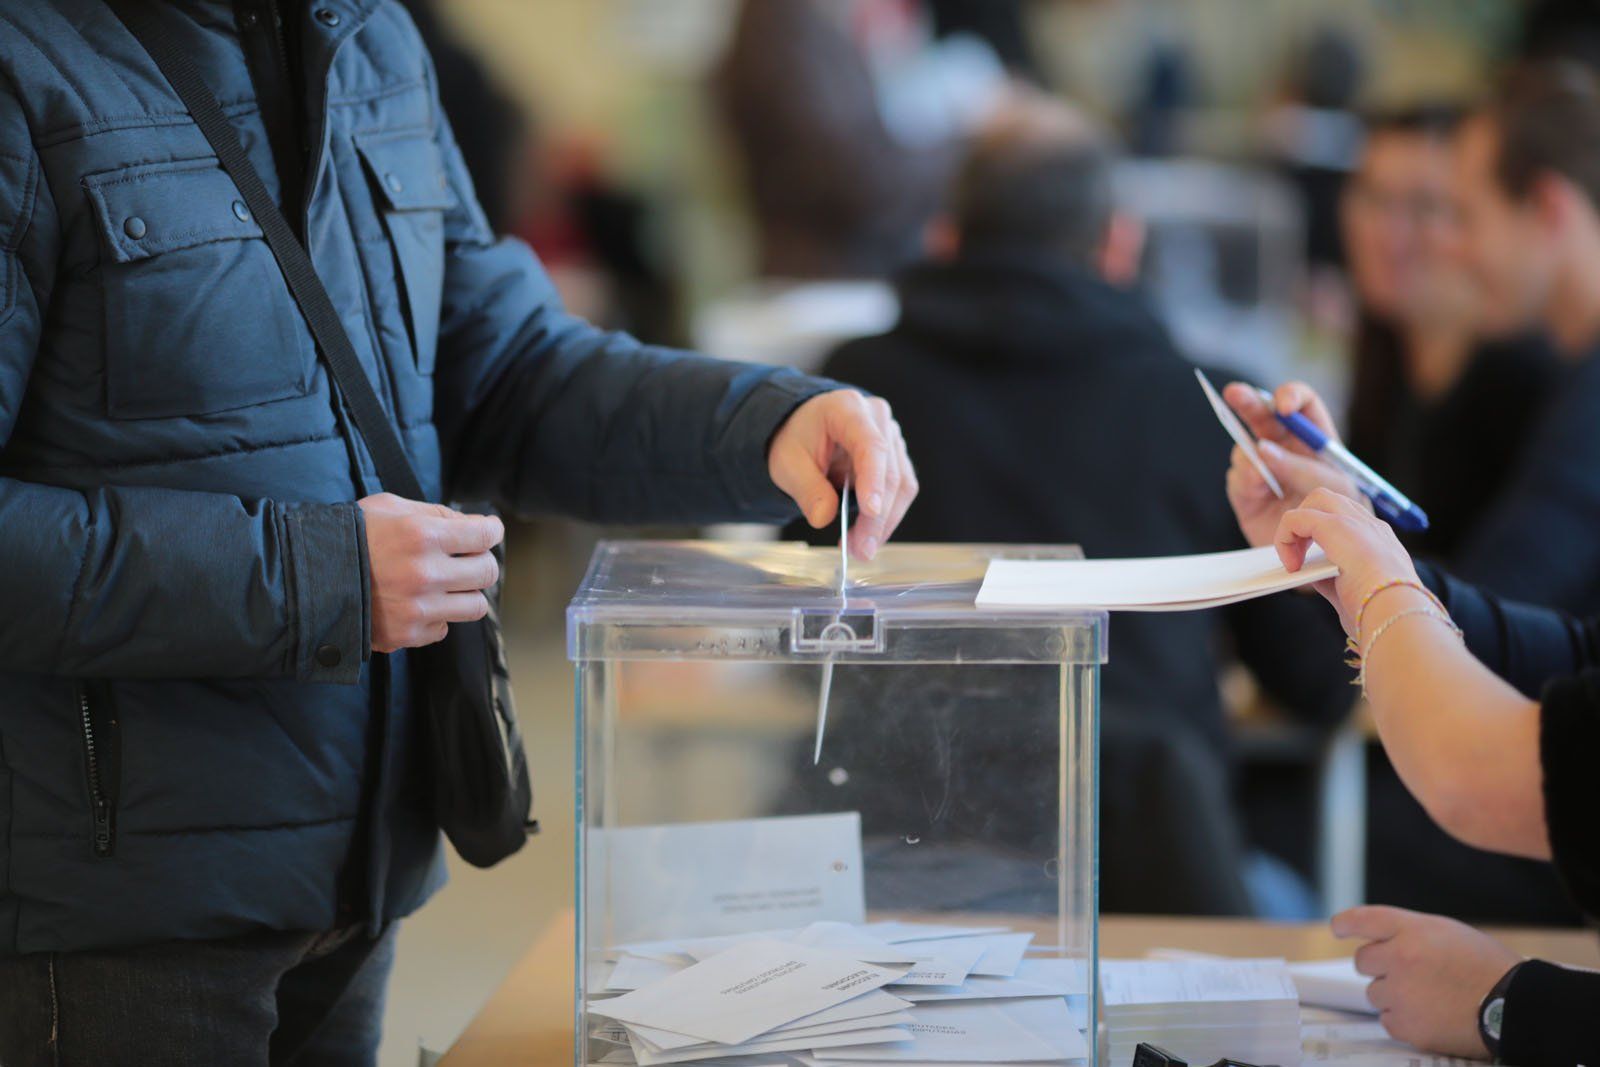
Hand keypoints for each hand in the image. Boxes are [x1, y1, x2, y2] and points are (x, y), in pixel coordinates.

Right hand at [358, 493, 504, 652]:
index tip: (489, 531)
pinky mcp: (408, 634)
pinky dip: (437, 617)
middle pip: (487, 572)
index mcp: (422, 535)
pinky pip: (444, 628)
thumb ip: (435, 514)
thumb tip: (474, 524)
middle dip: (482, 562)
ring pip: (476, 606)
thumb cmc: (348, 536)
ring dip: (466, 593)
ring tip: (446, 585)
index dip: (492, 530)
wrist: (304, 578)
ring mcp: (418, 608)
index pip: (484, 534)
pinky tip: (416, 603)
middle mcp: (425, 574)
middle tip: (468, 558)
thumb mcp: (389, 507)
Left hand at [769, 390, 917, 560]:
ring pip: (901, 485)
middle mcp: (877, 418)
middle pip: (890, 472)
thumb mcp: (787, 464)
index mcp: (847, 409)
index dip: (874, 479)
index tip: (871, 511)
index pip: (870, 445)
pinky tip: (867, 536)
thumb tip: (824, 517)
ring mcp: (891, 437)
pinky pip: (899, 491)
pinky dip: (885, 517)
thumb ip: (806, 489)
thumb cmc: (797, 439)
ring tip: (860, 549)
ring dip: (884, 522)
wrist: (804, 429)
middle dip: (877, 517)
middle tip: (860, 549)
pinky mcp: (896, 457)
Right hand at [1222, 381, 1361, 547]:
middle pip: (1263, 414)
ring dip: (1251, 456)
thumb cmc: (1341, 517)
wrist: (1323, 558)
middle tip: (1233, 394)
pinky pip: (1237, 476)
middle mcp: (1286, 448)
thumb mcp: (1333, 486)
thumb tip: (1261, 449)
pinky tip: (1260, 494)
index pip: (1301, 404)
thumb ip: (1300, 466)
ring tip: (1266, 481)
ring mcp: (1263, 469)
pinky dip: (1246, 481)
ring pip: (1245, 446)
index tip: (1283, 407)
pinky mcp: (1246, 492)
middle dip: (1248, 401)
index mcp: (1313, 438)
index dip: (1290, 396)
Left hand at [1275, 488, 1419, 636]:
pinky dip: (1285, 538)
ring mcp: (1356, 522)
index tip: (1310, 564)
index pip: (1349, 522)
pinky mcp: (1336, 525)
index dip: (1325, 534)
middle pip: (1332, 502)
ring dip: (1297, 525)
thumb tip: (1314, 574)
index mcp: (1381, 543)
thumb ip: (1334, 580)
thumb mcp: (1355, 594)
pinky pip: (1296, 518)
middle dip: (1308, 521)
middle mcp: (1372, 526)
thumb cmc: (1380, 614)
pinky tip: (1290, 565)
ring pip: (1317, 499)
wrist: (1396, 613)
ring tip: (1291, 559)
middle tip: (1298, 556)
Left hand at [1333, 905, 1521, 1057]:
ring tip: (1429, 996)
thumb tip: (1382, 942)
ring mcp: (1402, 994)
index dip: (1346, 923)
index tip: (1338, 927)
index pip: (1364, 920)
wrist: (1516, 1007)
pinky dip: (1403, 1020)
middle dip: (1380, 966)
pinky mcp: (1407, 1026)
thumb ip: (1411, 933)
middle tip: (1409, 973)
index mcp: (1413, 931)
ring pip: (1374, 993)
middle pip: (1363, 961)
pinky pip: (1387, 1021)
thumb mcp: (1449, 933)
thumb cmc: (1488, 968)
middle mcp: (1401, 959)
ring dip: (1393, 995)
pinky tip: (1430, 1015)